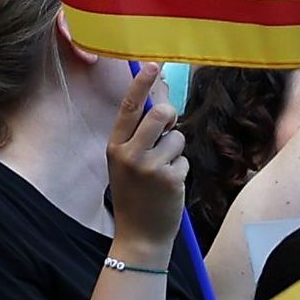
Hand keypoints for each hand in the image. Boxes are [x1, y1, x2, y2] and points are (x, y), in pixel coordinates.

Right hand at [102, 64, 189, 254]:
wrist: (139, 234)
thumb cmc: (134, 194)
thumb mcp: (124, 163)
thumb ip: (137, 136)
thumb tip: (160, 104)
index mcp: (114, 146)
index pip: (128, 107)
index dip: (141, 84)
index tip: (152, 64)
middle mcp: (130, 153)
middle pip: (160, 114)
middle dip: (170, 116)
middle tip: (169, 126)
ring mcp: (151, 166)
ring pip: (177, 138)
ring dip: (176, 151)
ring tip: (164, 170)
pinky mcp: (171, 179)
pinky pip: (185, 159)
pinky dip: (181, 169)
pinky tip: (170, 186)